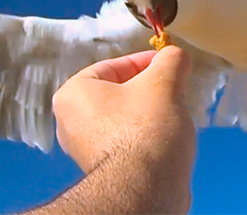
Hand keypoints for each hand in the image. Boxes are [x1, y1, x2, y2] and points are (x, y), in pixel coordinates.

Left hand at [52, 46, 195, 173]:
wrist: (145, 190)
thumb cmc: (146, 130)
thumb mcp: (164, 83)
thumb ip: (170, 61)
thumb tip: (175, 56)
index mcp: (73, 94)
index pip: (115, 65)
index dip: (147, 61)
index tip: (170, 64)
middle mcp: (71, 122)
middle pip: (120, 92)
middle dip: (151, 90)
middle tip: (175, 89)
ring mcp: (86, 150)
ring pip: (126, 118)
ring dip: (152, 114)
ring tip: (174, 116)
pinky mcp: (104, 171)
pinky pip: (128, 143)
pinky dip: (148, 138)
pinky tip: (167, 141)